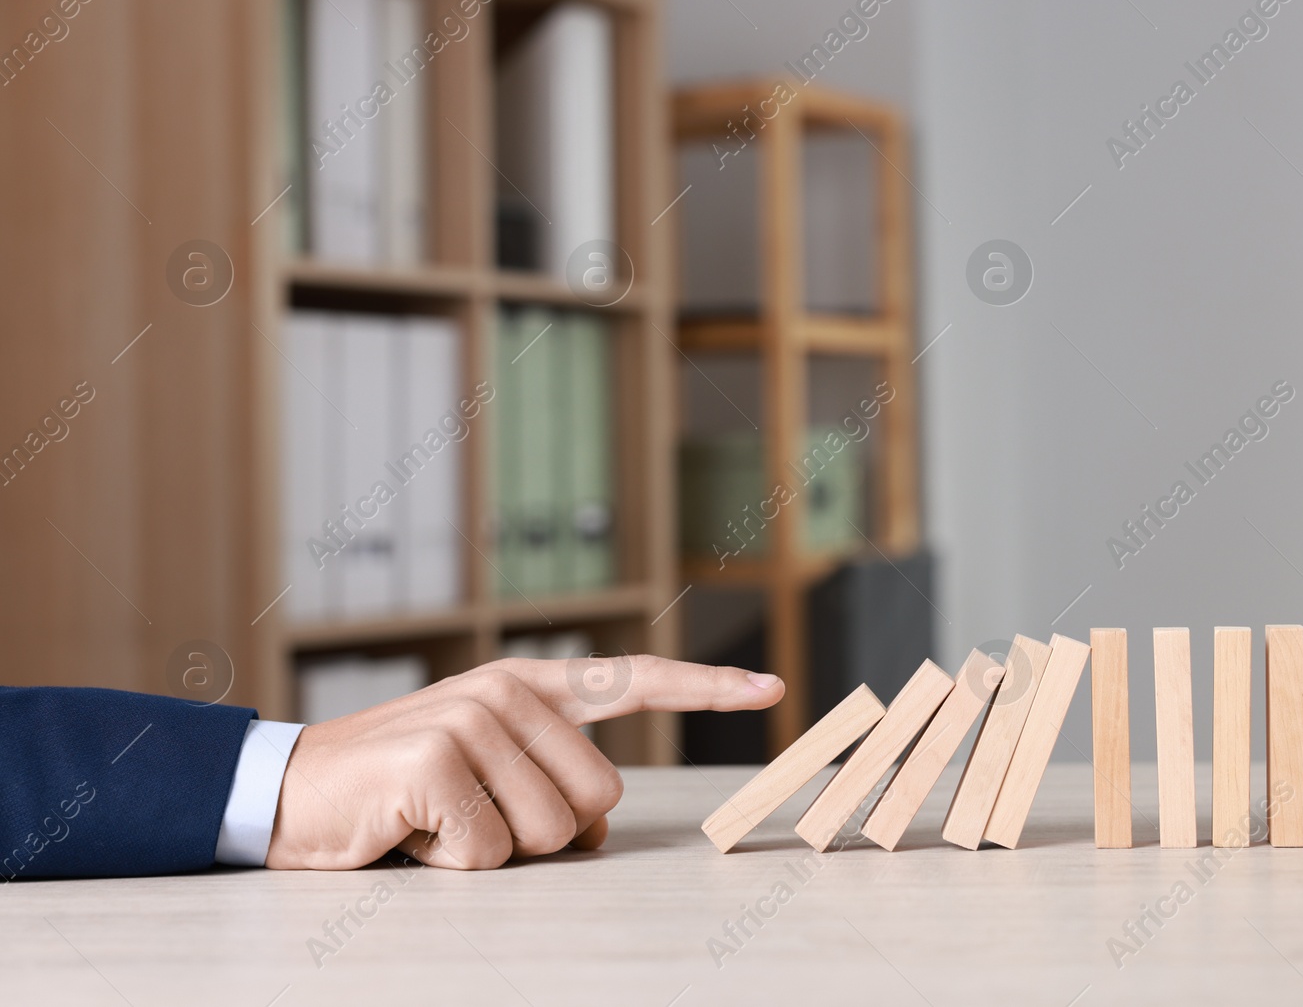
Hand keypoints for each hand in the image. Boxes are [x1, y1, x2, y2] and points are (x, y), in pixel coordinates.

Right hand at [265, 655, 783, 869]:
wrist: (289, 791)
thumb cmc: (399, 793)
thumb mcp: (485, 776)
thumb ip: (549, 782)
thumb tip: (592, 827)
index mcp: (529, 686)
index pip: (634, 681)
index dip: (705, 691)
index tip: (771, 689)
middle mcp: (508, 690)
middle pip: (596, 802)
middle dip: (542, 836)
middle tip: (475, 818)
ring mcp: (473, 718)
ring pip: (547, 835)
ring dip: (492, 853)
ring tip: (438, 820)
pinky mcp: (437, 758)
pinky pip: (488, 854)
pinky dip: (450, 865)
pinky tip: (411, 831)